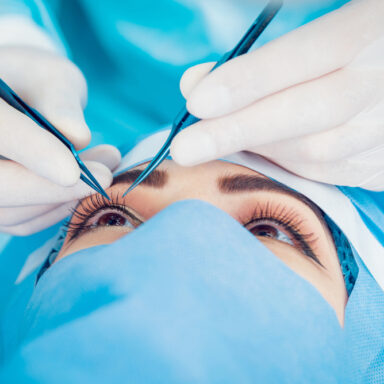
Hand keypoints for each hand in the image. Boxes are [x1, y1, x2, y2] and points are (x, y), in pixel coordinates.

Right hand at [0, 46, 119, 233]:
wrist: (21, 101)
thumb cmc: (37, 85)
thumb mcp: (52, 78)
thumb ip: (60, 101)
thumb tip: (77, 137)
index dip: (33, 152)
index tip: (73, 170)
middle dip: (50, 189)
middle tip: (103, 177)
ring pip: (10, 212)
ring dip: (62, 200)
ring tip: (105, 172)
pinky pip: (21, 221)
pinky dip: (56, 210)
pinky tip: (84, 189)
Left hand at [171, 0, 383, 190]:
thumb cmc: (355, 49)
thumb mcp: (322, 29)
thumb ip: (262, 56)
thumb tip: (194, 84)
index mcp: (371, 31)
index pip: (305, 55)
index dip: (248, 80)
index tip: (195, 102)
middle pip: (306, 114)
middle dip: (238, 131)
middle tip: (183, 150)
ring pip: (314, 151)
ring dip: (258, 149)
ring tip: (218, 144)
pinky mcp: (383, 164)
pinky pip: (327, 172)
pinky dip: (284, 165)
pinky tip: (260, 153)